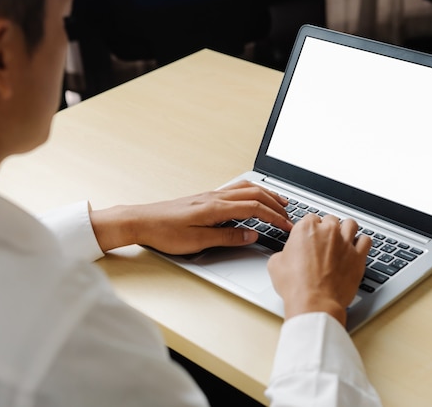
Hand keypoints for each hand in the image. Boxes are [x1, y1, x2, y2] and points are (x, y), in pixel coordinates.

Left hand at [90, 181, 292, 253]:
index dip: (274, 217)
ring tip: (279, 201)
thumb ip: (227, 237)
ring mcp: (210, 195)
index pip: (255, 208)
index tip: (287, 226)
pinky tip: (252, 198)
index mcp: (216, 208)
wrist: (141, 221)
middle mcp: (215, 197)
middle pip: (254, 194)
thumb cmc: (165, 232)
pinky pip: (235, 190)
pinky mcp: (204, 198)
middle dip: (275, 203)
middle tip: (290, 215)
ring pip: (245, 188)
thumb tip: (251, 235)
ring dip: (265, 194)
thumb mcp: (198, 241)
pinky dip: (251, 192)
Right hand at [267, 214, 371, 325]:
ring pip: (350, 224)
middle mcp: (327, 231)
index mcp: (306, 229)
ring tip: (343, 238)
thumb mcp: (276, 265)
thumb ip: (283, 253)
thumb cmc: (296, 286)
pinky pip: (366, 241)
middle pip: (330, 219)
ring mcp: (345, 243)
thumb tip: (285, 255)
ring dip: (346, 230)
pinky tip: (357, 248)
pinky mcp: (358, 256)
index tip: (309, 236)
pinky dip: (362, 243)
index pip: (310, 218)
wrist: (314, 303)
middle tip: (323, 240)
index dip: (309, 229)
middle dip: (327, 228)